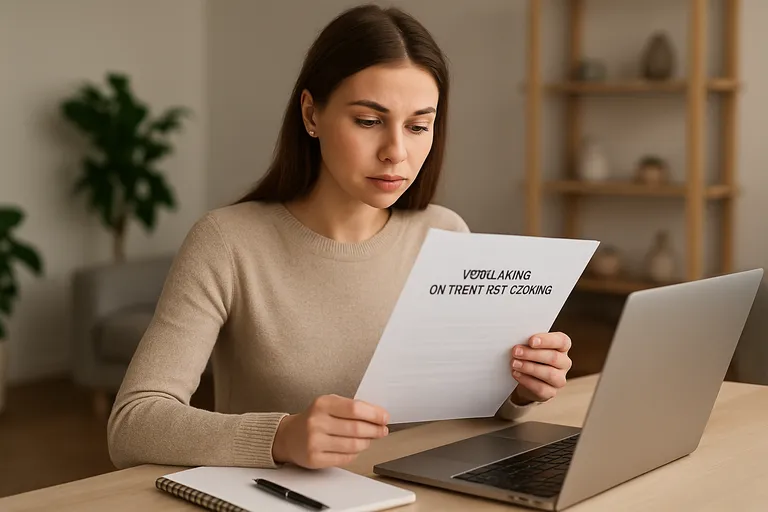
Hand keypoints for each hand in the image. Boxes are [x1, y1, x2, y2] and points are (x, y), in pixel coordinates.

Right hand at [272, 394, 389, 468]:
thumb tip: (379, 416)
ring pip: (353, 445)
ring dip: (366, 442)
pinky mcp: (315, 459)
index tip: (385, 418)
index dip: (374, 414)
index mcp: (322, 404)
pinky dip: (355, 454)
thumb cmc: (314, 419)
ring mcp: (315, 441)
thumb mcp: (329, 404)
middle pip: (356, 428)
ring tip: (368, 439)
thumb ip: (352, 407)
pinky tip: (355, 448)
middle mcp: (317, 422)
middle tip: (382, 430)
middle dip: (375, 430)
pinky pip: (344, 458)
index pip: (355, 408)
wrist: (289, 436)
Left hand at [509, 331, 571, 404]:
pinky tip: (516, 374)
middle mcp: (564, 362)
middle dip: (532, 354)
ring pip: (549, 374)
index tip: (531, 341)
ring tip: (514, 364)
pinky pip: (541, 388)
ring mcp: (560, 379)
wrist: (525, 377)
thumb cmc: (529, 356)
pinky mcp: (551, 392)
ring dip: (529, 368)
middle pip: (554, 358)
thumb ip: (528, 342)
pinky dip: (526, 380)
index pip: (561, 341)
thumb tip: (517, 340)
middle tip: (516, 352)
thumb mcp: (529, 345)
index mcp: (562, 346)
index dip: (547, 340)